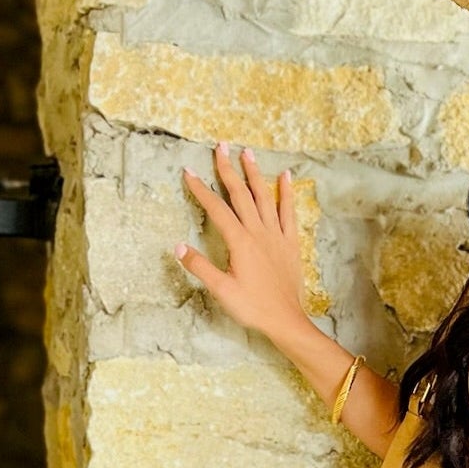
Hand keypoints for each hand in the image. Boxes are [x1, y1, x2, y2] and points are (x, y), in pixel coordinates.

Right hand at [175, 142, 306, 339]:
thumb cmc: (253, 307)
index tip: (188, 172)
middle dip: (228, 169)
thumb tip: (178, 247)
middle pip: (240, 194)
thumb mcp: (221, 290)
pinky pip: (289, 212)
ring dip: (255, 173)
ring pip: (264, 197)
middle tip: (221, 147)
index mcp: (240, 241)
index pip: (216, 208)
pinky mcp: (290, 243)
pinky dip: (287, 193)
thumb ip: (199, 267)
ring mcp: (277, 236)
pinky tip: (286, 177)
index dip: (201, 189)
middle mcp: (259, 232)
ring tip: (248, 153)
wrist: (286, 320)